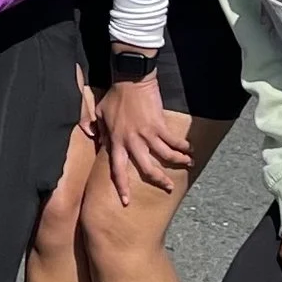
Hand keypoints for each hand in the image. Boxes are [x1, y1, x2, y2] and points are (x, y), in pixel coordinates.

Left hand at [94, 72, 190, 203]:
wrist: (130, 79)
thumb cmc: (114, 96)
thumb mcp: (100, 112)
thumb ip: (96, 127)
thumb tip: (92, 136)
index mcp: (116, 141)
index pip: (117, 170)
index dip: (122, 187)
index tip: (126, 202)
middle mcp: (132, 141)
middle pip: (146, 168)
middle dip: (158, 180)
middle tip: (168, 187)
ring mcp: (146, 134)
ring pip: (164, 156)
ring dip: (178, 161)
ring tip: (187, 164)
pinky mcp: (159, 125)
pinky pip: (173, 140)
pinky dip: (183, 146)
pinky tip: (189, 148)